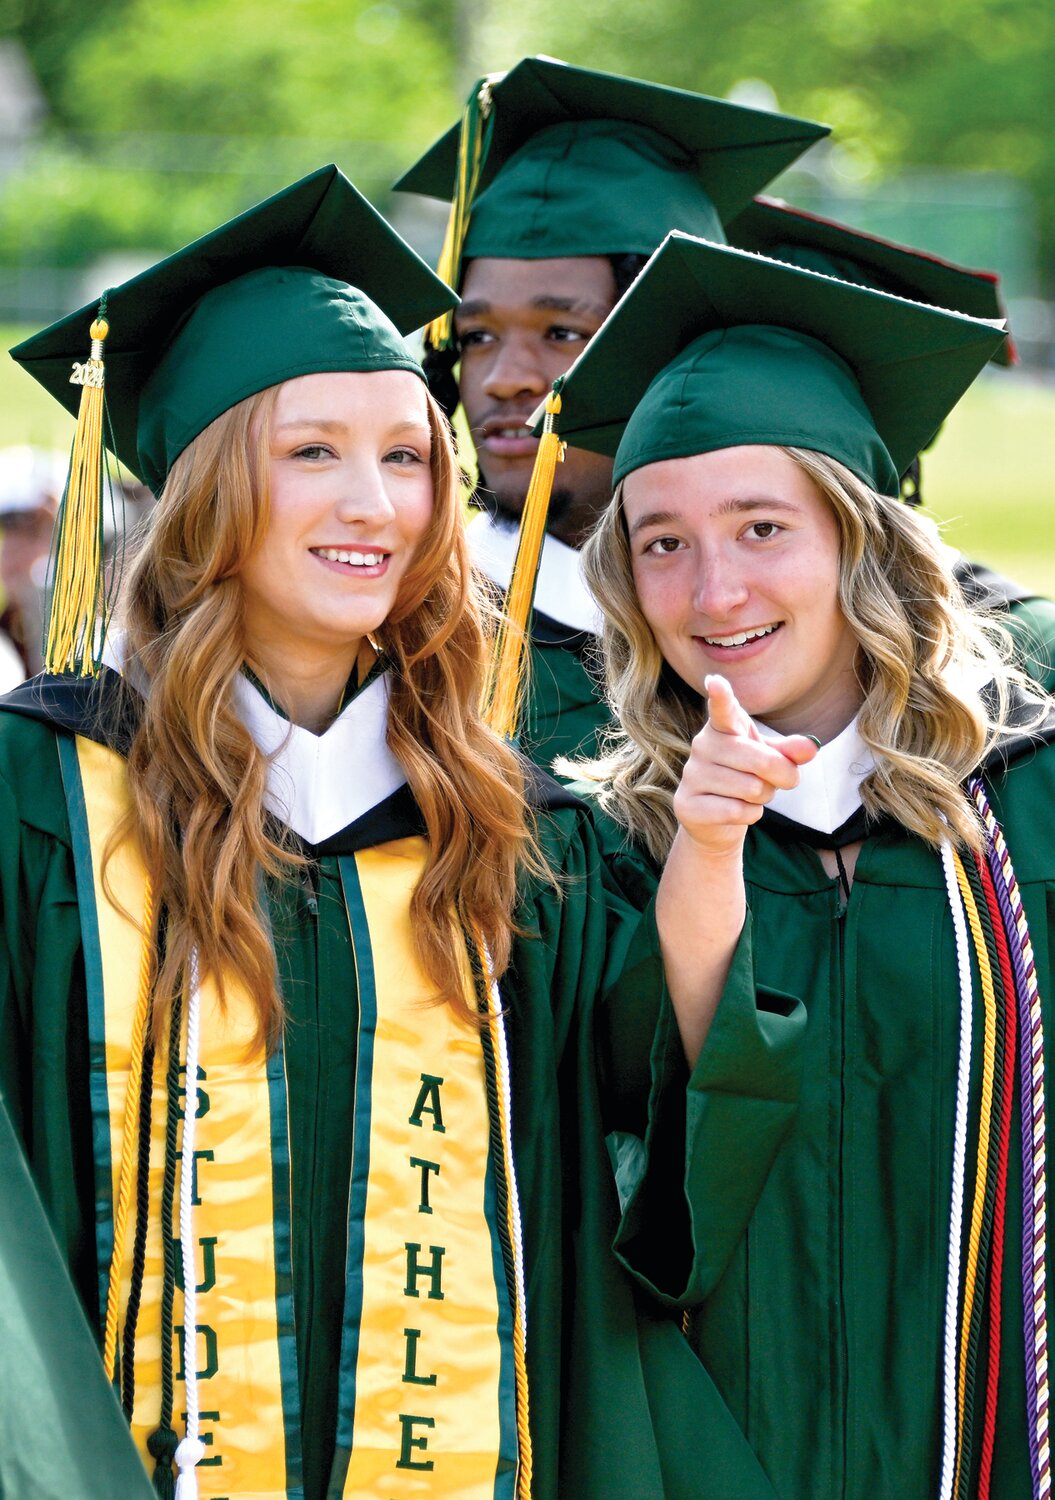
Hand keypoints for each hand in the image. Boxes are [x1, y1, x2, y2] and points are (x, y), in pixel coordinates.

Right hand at [672, 674, 818, 858]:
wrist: (713, 819)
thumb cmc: (745, 778)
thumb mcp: (770, 759)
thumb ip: (789, 751)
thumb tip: (811, 748)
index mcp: (723, 727)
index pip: (724, 710)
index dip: (721, 697)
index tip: (716, 682)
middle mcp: (702, 745)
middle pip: (762, 761)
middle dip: (782, 776)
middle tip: (780, 781)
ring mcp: (692, 774)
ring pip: (752, 789)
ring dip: (763, 798)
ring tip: (749, 795)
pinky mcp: (687, 804)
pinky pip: (737, 811)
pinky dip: (749, 815)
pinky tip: (738, 811)